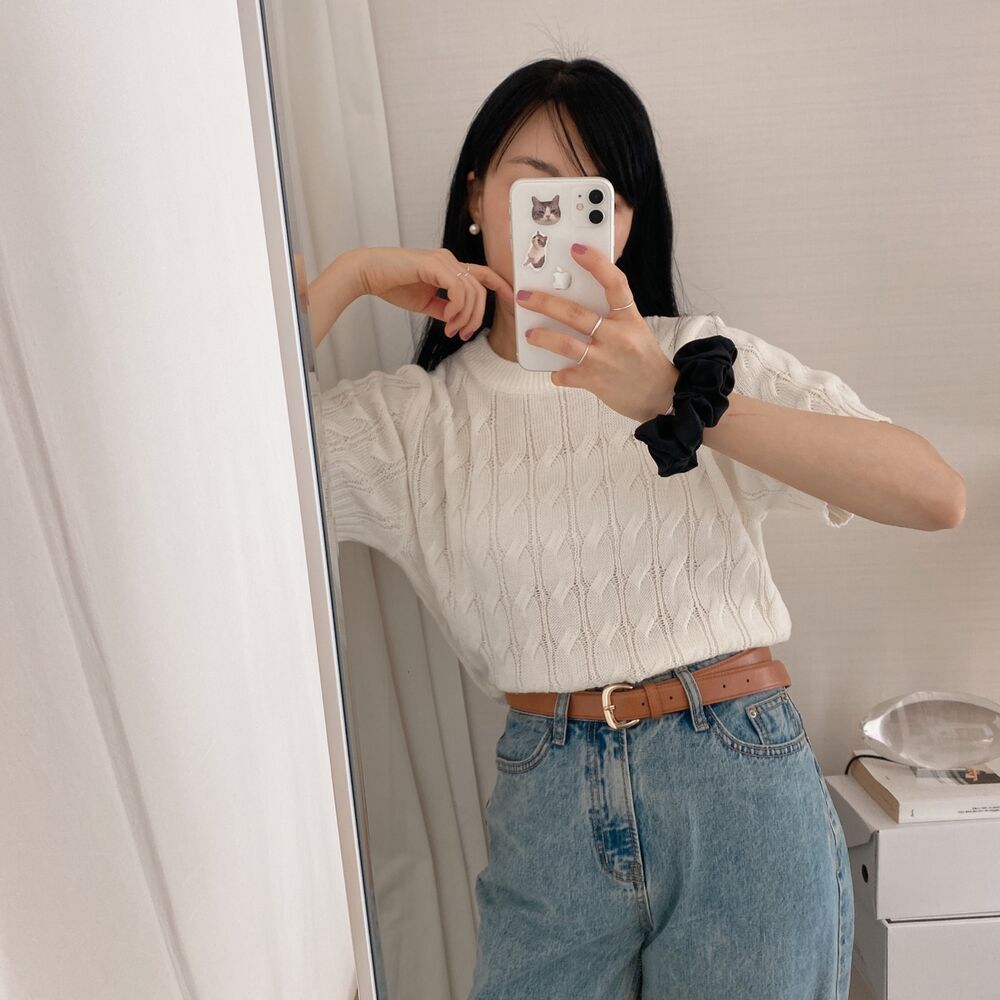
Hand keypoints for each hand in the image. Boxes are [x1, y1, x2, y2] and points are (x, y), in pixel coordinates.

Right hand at [354, 246, 514, 337]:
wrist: (368, 274)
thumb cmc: (392, 284)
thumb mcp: (425, 302)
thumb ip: (445, 309)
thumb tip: (458, 321)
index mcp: (449, 266)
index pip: (483, 274)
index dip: (500, 286)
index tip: (510, 301)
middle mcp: (449, 260)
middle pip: (481, 289)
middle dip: (477, 316)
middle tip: (463, 334)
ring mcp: (443, 260)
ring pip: (472, 291)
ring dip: (466, 316)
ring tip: (451, 329)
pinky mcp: (434, 264)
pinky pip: (459, 289)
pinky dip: (457, 308)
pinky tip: (446, 319)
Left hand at [516, 244, 676, 422]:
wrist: (660, 394)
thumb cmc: (642, 357)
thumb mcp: (634, 328)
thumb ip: (610, 313)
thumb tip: (574, 296)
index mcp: (629, 317)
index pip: (614, 283)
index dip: (596, 263)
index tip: (576, 249)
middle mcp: (617, 336)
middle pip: (576, 314)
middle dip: (545, 303)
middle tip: (524, 296)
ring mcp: (605, 359)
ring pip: (566, 344)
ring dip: (543, 338)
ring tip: (529, 334)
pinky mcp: (595, 381)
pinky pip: (566, 375)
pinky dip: (558, 373)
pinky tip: (556, 371)